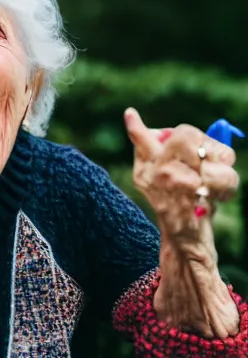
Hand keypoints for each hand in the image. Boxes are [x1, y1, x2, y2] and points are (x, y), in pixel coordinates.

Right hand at [124, 108, 238, 248]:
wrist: (186, 243)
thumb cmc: (180, 207)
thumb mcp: (162, 184)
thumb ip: (159, 157)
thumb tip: (162, 133)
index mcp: (146, 169)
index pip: (141, 141)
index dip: (137, 128)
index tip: (131, 113)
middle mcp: (155, 173)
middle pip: (185, 133)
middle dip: (205, 142)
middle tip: (209, 159)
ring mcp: (173, 181)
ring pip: (208, 149)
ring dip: (221, 164)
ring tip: (215, 182)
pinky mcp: (194, 192)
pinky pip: (222, 171)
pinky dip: (228, 182)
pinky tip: (219, 195)